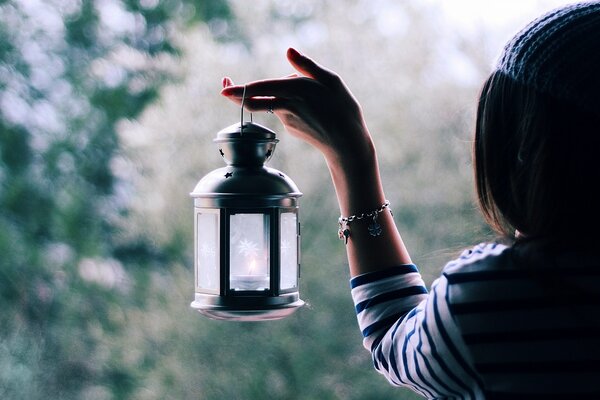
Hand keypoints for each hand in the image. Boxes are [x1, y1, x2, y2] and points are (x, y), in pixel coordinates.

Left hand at [220, 48, 374, 165]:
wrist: (347, 143)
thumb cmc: (343, 108)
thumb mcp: (331, 80)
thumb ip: (306, 66)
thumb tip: (288, 51)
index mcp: (295, 90)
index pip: (261, 88)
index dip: (240, 89)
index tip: (223, 88)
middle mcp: (287, 106)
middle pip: (254, 102)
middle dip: (237, 96)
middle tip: (224, 88)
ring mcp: (286, 120)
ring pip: (275, 101)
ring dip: (281, 95)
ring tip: (314, 97)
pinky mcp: (290, 129)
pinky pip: (285, 111)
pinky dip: (291, 105)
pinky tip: (312, 110)